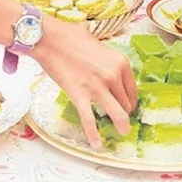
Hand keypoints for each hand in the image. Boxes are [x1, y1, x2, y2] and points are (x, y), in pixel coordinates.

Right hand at [32, 16, 137, 148]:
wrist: (49, 38)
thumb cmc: (71, 37)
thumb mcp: (99, 45)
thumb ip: (108, 61)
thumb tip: (109, 71)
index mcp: (120, 62)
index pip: (132, 90)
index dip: (130, 100)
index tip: (127, 105)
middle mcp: (112, 75)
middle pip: (126, 103)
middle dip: (123, 111)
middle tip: (119, 116)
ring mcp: (97, 87)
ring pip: (117, 114)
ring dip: (121, 126)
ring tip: (121, 132)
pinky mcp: (79, 96)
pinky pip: (89, 121)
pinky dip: (94, 135)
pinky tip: (97, 145)